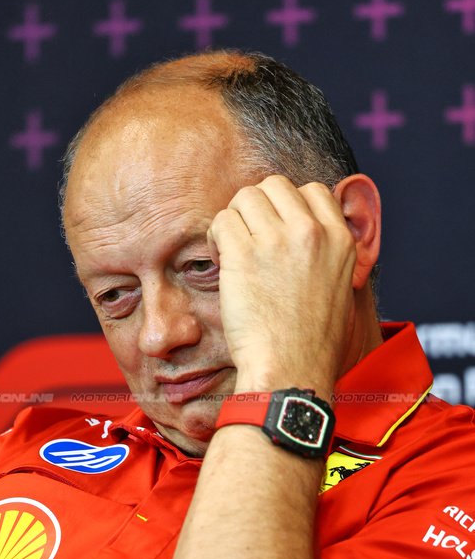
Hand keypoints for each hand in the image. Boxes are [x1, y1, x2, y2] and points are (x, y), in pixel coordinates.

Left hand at [207, 176, 356, 394]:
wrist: (291, 372)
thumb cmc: (309, 342)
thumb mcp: (337, 288)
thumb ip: (324, 252)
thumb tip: (299, 228)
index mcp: (340, 239)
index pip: (312, 191)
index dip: (288, 209)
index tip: (277, 236)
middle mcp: (313, 233)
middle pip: (275, 186)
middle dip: (258, 210)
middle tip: (251, 243)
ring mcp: (278, 241)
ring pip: (245, 197)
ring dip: (235, 221)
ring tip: (235, 255)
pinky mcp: (244, 255)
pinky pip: (222, 220)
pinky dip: (216, 238)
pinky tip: (223, 264)